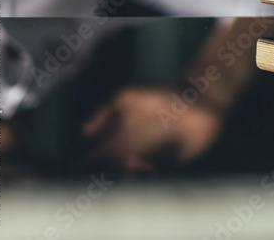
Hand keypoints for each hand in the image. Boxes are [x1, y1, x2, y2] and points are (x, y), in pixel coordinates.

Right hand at [81, 86, 223, 174]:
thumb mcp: (129, 95)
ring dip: (129, 176)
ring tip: (134, 160)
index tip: (77, 169)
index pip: (96, 160)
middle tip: (115, 160)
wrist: (196, 97)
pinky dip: (151, 177)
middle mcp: (131, 154)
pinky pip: (157, 179)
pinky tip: (150, 165)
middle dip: (108, 175)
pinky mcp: (170, 166)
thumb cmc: (160, 94)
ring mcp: (150, 161)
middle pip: (112, 174)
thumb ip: (105, 110)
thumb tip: (85, 131)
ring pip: (133, 179)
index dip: (84, 167)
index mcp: (119, 141)